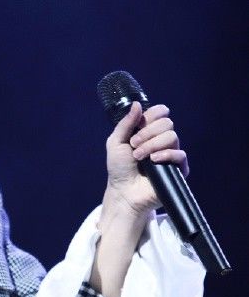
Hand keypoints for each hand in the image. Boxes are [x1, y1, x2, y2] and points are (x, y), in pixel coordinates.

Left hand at [105, 100, 188, 215]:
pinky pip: (180, 154)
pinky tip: (154, 160)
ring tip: (139, 157)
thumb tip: (137, 104)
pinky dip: (166, 154)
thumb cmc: (119, 169)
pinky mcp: (178, 169)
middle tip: (134, 145)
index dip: (153, 114)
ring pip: (172, 137)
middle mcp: (162, 140)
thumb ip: (126, 123)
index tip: (140, 124)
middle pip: (167, 123)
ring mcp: (171, 154)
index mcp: (149, 131)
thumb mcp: (116, 142)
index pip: (160, 113)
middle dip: (148, 133)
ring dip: (152, 145)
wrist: (124, 192)